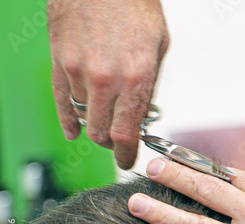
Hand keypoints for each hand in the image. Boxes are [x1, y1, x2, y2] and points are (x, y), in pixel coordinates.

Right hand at [48, 0, 168, 168]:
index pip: (127, 134)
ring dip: (95, 127)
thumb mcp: (159, 47)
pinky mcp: (59, 60)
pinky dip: (68, 120)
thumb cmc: (135, 4)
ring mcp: (77, 70)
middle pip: (102, 133)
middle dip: (113, 144)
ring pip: (84, 119)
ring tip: (105, 124)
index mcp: (136, 76)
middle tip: (120, 143)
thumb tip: (143, 114)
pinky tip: (74, 131)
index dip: (128, 154)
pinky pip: (61, 101)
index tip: (130, 160)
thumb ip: (149, 85)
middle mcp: (105, 78)